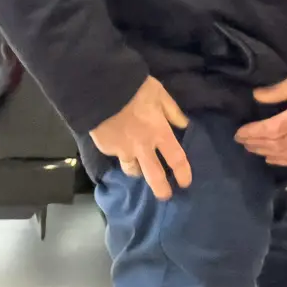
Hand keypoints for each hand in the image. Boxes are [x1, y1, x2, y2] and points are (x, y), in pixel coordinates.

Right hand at [89, 76, 190, 200]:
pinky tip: (120, 145)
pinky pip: (117, 155)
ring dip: (138, 171)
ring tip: (140, 170)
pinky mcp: (106, 149)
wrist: (101, 91)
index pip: (176, 158)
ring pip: (132, 169)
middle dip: (161, 189)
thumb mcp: (161, 95)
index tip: (185, 183)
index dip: (182, 173)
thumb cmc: (135, 90)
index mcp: (159, 132)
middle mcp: (142, 147)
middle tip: (165, 196)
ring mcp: (122, 150)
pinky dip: (121, 153)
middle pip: (154, 175)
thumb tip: (185, 126)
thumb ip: (173, 112)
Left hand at [234, 67, 286, 171]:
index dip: (254, 133)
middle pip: (277, 144)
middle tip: (242, 141)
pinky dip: (285, 163)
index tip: (239, 133)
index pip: (274, 129)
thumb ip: (279, 90)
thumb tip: (256, 96)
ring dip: (266, 153)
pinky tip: (273, 159)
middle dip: (256, 144)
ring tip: (252, 148)